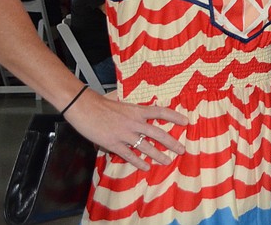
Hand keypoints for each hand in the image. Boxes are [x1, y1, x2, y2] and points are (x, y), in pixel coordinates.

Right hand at [64, 88, 188, 170]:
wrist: (85, 107)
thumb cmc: (102, 103)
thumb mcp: (122, 103)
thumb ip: (132, 109)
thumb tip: (140, 109)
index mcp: (137, 110)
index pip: (160, 112)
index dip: (174, 117)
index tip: (186, 122)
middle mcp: (134, 122)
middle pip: (158, 133)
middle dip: (172, 143)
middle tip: (182, 150)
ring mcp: (124, 134)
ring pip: (146, 147)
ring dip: (158, 155)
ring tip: (167, 161)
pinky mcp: (113, 144)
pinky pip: (129, 155)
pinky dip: (138, 162)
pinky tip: (146, 167)